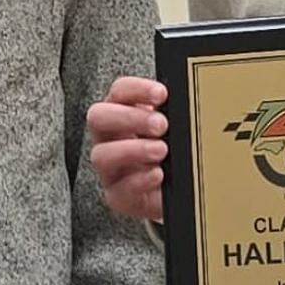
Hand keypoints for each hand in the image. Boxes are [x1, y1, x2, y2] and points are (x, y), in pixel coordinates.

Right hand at [87, 77, 167, 222]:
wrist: (180, 191)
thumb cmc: (173, 152)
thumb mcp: (175, 129)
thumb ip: (175, 115)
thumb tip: (186, 104)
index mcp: (123, 112)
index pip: (119, 91)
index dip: (137, 89)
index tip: (162, 94)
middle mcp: (110, 137)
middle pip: (98, 117)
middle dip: (129, 118)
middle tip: (161, 125)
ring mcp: (110, 168)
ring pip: (101, 155)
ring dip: (133, 150)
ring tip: (161, 150)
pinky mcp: (117, 196)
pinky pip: (118, 190)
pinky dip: (139, 181)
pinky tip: (158, 174)